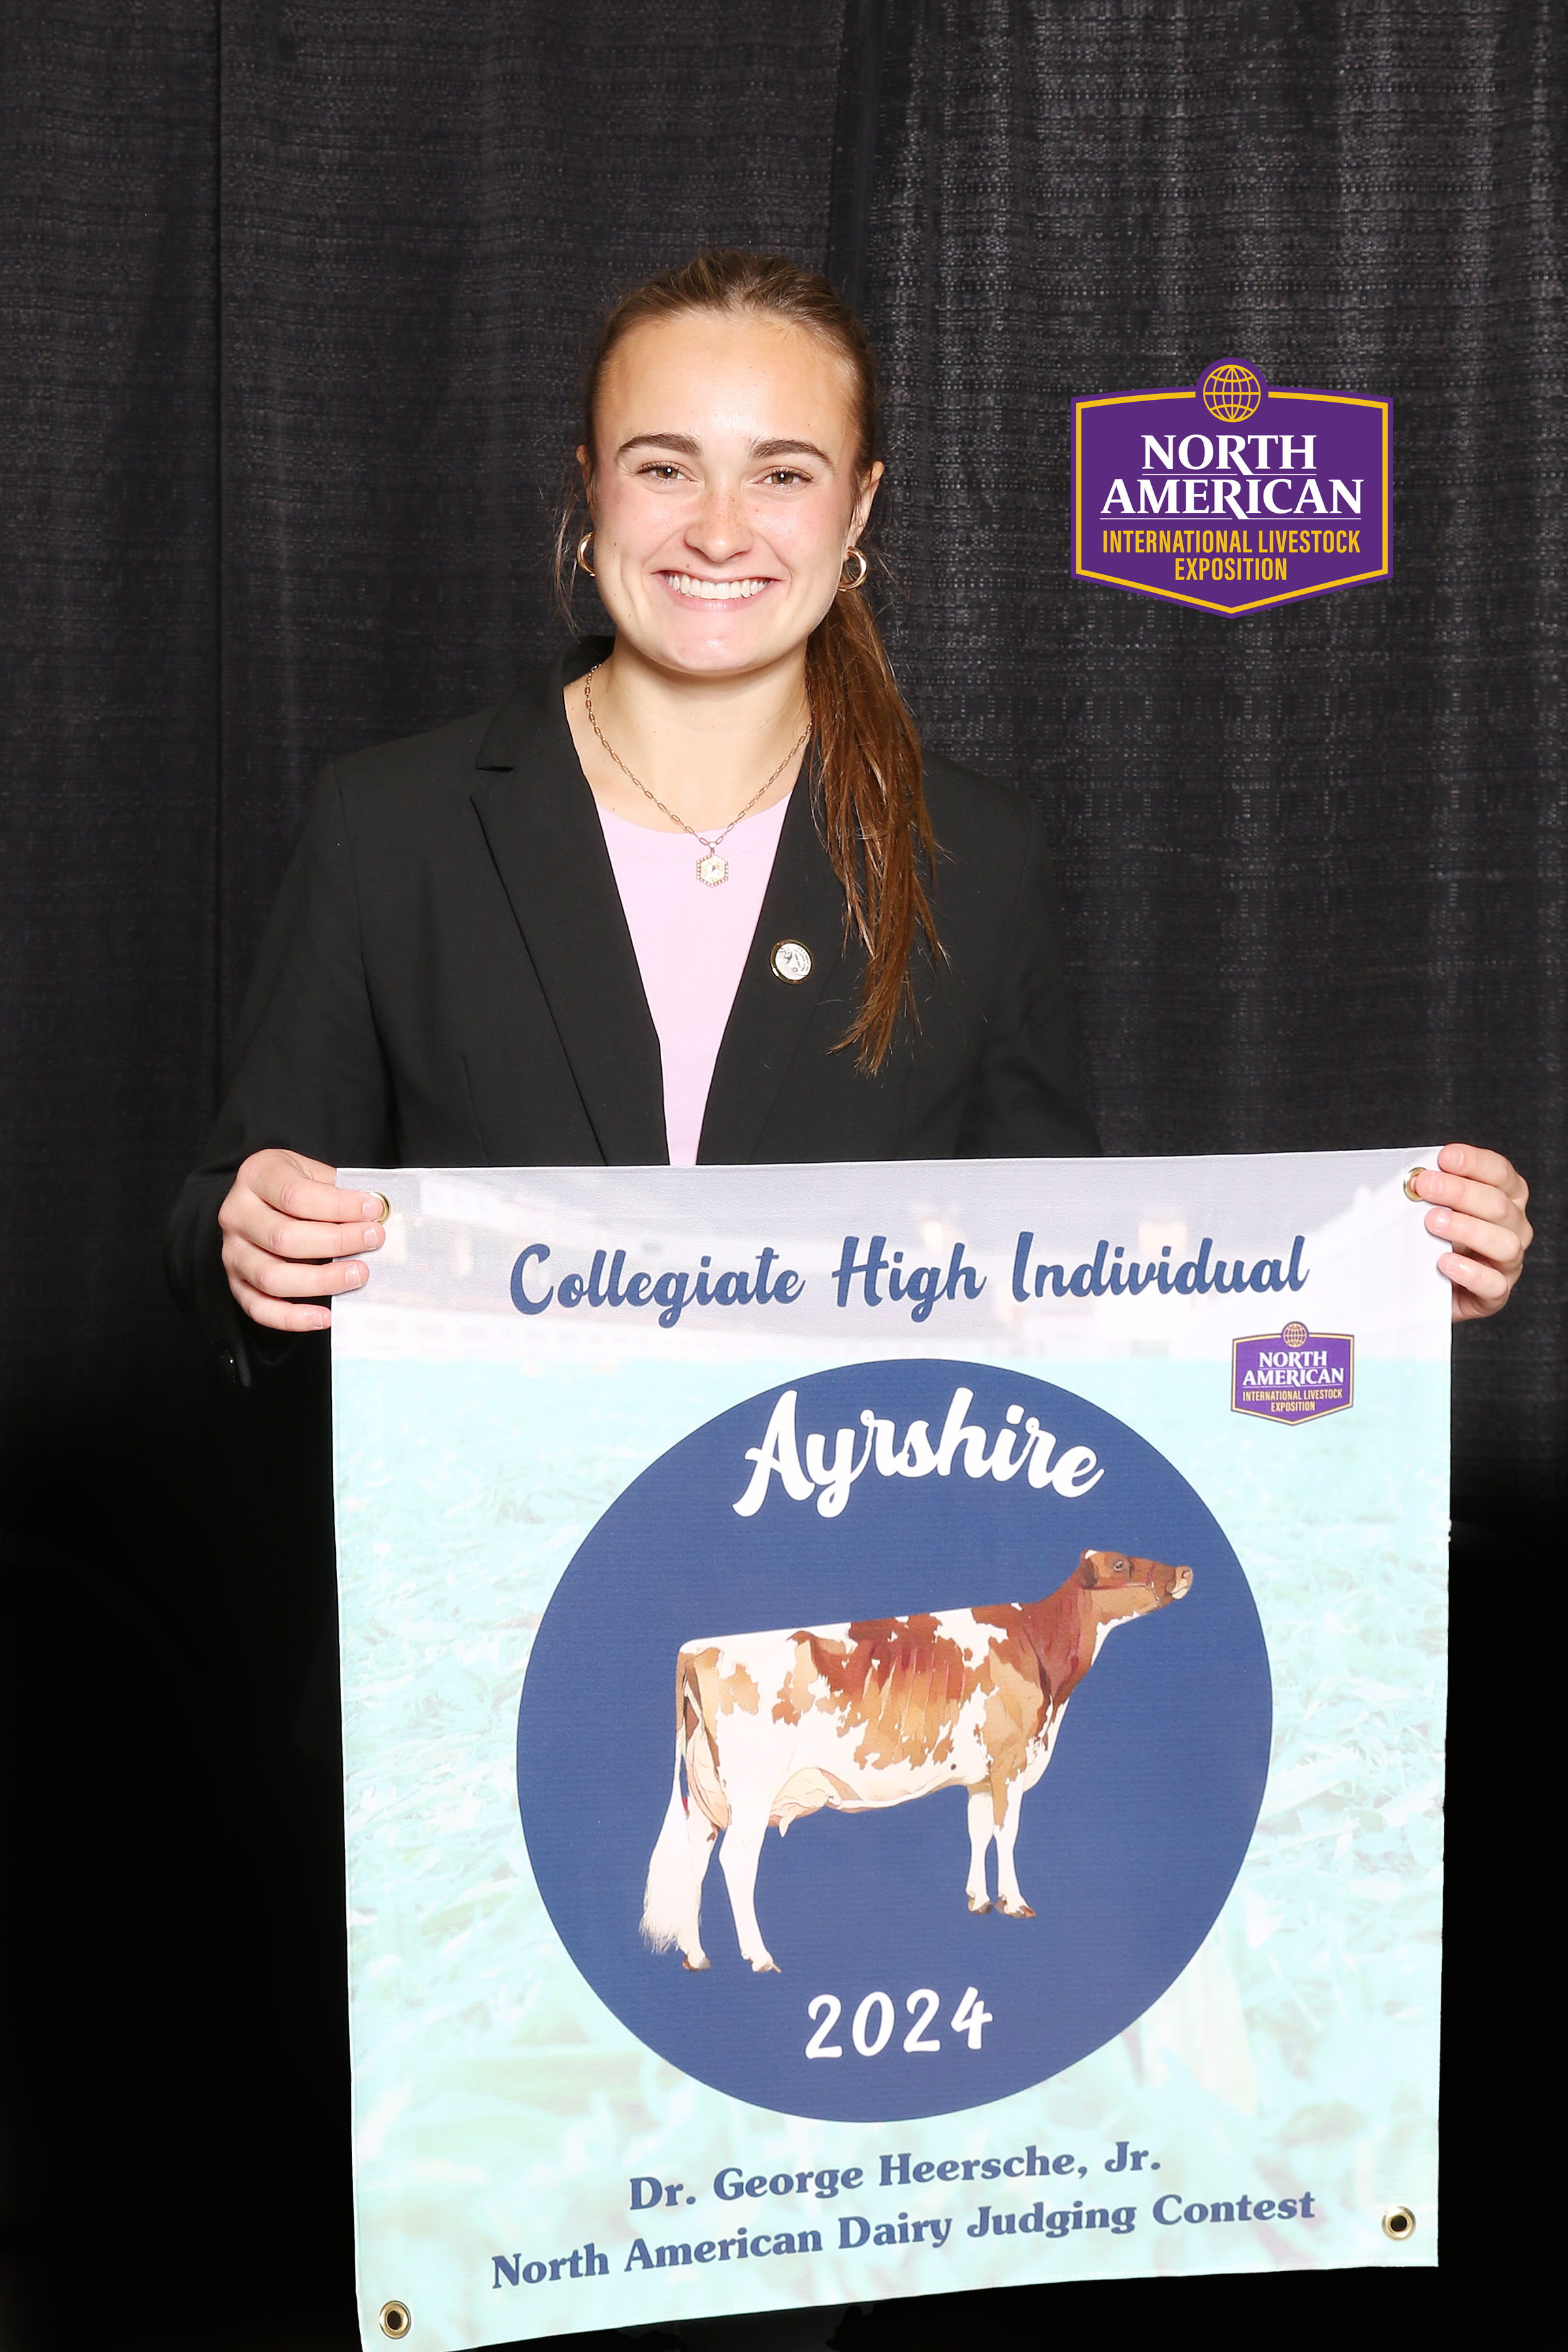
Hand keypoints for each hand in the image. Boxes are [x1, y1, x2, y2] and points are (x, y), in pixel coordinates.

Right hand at [218, 1149, 387, 1331]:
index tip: (373, 1211)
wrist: (263, 1198)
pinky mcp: (236, 1282)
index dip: (338, 1206)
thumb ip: (338, 1191)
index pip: (295, 1196)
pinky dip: (292, 1319)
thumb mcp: (312, 1172)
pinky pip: (259, 1308)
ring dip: (321, 1281)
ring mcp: (231, 1252)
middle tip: (373, 1241)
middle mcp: (236, 1214)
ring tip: (358, 1274)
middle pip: (283, 1238)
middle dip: (336, 1242)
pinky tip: (325, 1316)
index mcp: (254, 1176)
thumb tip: (376, 1215)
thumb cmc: (295, 1185)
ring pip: (272, 1277)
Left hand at [1410, 1144, 1531, 1322]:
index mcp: (1505, 1198)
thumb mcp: (1435, 1209)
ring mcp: (1508, 1262)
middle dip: (1459, 1191)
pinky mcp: (1496, 1293)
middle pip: (1498, 1205)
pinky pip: (1494, 1285)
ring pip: (1504, 1243)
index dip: (1474, 1162)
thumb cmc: (1436, 1239)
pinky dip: (1470, 1272)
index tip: (1445, 1157)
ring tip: (1433, 1223)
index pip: (1500, 1173)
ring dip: (1467, 1228)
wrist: (1431, 1287)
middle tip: (1425, 1186)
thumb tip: (1413, 1175)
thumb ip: (1431, 1191)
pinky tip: (1445, 1262)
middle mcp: (1513, 1227)